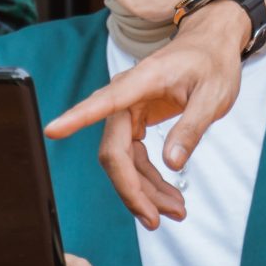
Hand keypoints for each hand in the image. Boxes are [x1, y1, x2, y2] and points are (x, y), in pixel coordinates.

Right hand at [44, 4, 247, 226]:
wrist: (211, 44)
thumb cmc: (212, 63)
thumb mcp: (213, 96)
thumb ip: (192, 127)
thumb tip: (171, 164)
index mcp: (141, 82)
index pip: (103, 103)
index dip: (76, 118)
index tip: (52, 130)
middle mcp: (126, 97)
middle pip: (114, 151)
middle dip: (132, 190)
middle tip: (156, 220)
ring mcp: (128, 111)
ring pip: (123, 161)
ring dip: (144, 192)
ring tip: (175, 212)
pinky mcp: (135, 121)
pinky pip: (134, 158)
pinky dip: (150, 181)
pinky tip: (169, 198)